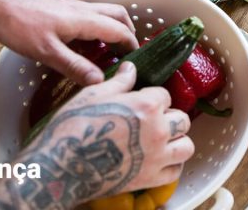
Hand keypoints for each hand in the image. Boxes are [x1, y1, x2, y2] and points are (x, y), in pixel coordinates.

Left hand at [0, 0, 137, 85]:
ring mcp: (72, 7)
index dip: (131, 46)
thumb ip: (74, 66)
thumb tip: (100, 82)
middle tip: (126, 55)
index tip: (136, 63)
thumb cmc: (19, 24)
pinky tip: (82, 45)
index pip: (120, 31)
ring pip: (103, 13)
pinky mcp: (61, 8)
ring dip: (112, 29)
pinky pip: (88, 16)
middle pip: (118, 15)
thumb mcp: (47, 52)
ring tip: (106, 53)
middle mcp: (83, 9)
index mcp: (85, 19)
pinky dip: (95, 29)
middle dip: (127, 32)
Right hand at [14, 63, 193, 205]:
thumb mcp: (94, 95)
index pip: (165, 96)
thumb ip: (119, 81)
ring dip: (177, 141)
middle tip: (153, 122)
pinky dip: (172, 165)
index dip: (153, 98)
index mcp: (147, 105)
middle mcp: (159, 130)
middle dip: (169, 118)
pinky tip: (160, 160)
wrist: (60, 166)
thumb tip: (131, 67)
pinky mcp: (151, 179)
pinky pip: (176, 171)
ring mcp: (157, 156)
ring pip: (186, 145)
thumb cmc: (74, 126)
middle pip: (182, 119)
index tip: (141, 103)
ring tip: (163, 141)